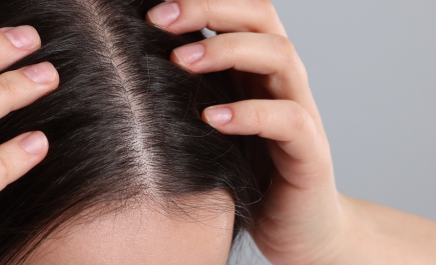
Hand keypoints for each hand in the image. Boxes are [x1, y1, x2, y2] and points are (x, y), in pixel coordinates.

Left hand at [148, 1, 345, 263]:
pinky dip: (249, 113)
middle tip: (158, 20)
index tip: (149, 9)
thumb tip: (126, 63)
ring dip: (227, 51)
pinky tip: (212, 119)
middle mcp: (280, 79)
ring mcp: (299, 110)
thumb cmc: (242, 169)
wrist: (294, 224)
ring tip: (181, 63)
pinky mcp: (309, 151)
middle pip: (260, 17)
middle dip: (208, 9)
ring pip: (279, 55)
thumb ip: (184, 90)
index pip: (239, 8)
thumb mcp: (206, 121)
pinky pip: (288, 119)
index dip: (200, 0)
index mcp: (255, 66)